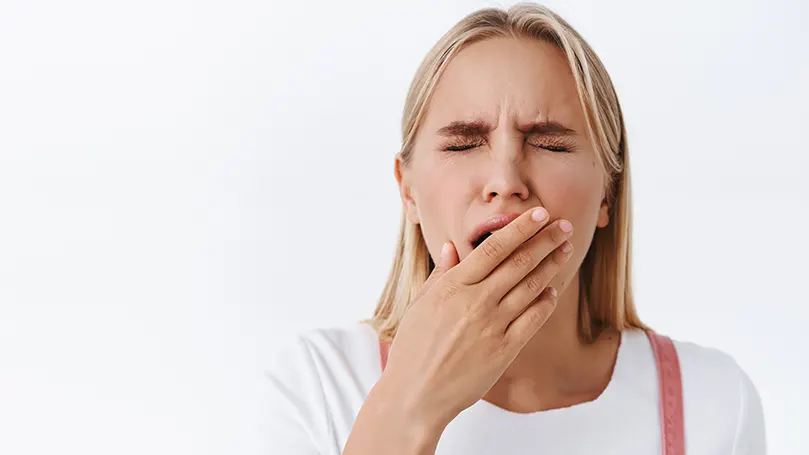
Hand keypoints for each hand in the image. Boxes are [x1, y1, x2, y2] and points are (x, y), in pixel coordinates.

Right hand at [379, 207, 573, 428]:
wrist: (416, 394)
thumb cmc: (413, 348)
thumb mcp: (419, 305)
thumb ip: (441, 275)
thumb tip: (451, 247)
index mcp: (453, 286)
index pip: (494, 248)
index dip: (520, 228)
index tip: (539, 214)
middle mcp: (475, 302)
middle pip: (519, 262)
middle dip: (545, 240)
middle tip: (564, 226)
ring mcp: (492, 326)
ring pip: (530, 287)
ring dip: (551, 265)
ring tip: (565, 250)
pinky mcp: (504, 350)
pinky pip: (532, 320)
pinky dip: (545, 302)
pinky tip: (553, 291)